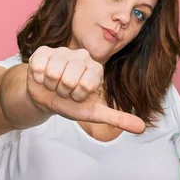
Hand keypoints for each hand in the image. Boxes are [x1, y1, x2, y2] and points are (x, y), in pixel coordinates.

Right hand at [26, 46, 145, 133]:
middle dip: (64, 92)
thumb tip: (142, 128)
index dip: (77, 96)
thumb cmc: (72, 104)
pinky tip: (43, 78)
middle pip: (68, 79)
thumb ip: (118, 119)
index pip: (85, 85)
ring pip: (53, 73)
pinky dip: (38, 78)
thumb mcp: (95, 113)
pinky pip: (39, 66)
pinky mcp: (43, 51)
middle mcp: (81, 56)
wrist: (47, 99)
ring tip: (54, 85)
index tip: (78, 96)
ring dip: (51, 85)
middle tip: (64, 91)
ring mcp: (62, 52)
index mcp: (96, 68)